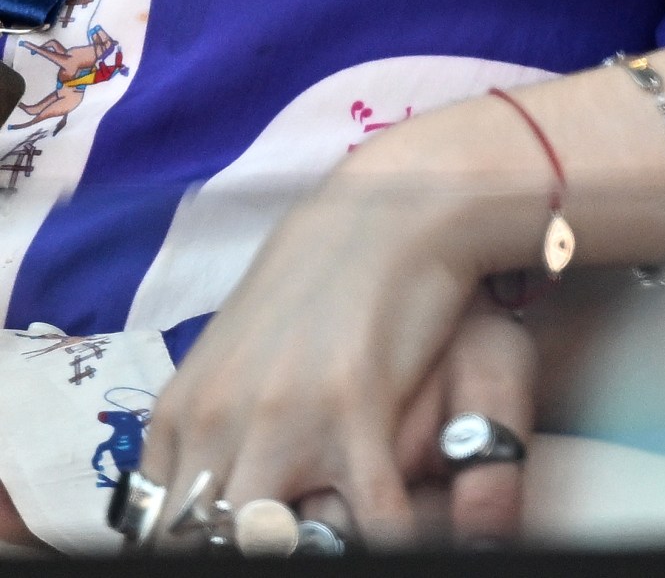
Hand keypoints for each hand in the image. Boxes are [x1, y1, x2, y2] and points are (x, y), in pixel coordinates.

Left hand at [138, 145, 535, 548]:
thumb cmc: (313, 287)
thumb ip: (210, 428)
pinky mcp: (354, 413)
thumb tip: (204, 494)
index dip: (200, 545)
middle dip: (246, 550)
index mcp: (180, 415)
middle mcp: (216, 424)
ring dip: (304, 548)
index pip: (162, 528)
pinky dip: (388, 539)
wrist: (379, 217)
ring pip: (268, 542)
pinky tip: (404, 536)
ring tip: (337, 537)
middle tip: (293, 540)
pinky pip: (371, 520)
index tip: (243, 538)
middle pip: (203, 540)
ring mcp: (283, 421)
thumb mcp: (234, 358)